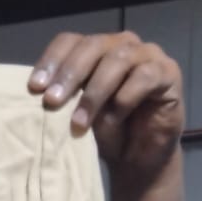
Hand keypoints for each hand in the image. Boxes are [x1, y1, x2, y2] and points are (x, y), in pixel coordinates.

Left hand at [28, 32, 183, 182]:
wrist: (138, 159)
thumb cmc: (105, 133)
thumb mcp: (77, 114)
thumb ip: (63, 97)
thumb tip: (37, 94)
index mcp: (95, 50)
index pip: (69, 41)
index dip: (51, 61)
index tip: (34, 88)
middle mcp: (121, 45)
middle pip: (92, 46)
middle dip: (69, 75)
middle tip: (52, 102)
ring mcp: (147, 55)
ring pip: (117, 60)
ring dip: (94, 93)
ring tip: (79, 123)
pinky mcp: (167, 73)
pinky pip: (144, 77)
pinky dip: (125, 98)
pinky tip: (114, 118)